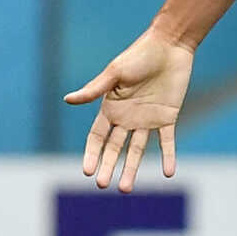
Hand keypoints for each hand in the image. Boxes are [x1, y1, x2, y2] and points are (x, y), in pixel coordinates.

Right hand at [65, 28, 195, 190]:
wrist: (169, 46)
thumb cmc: (138, 56)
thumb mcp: (114, 73)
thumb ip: (94, 90)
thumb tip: (67, 100)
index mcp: (110, 108)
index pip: (97, 137)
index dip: (91, 154)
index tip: (87, 172)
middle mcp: (127, 117)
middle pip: (115, 148)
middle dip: (109, 166)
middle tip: (104, 186)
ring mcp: (147, 119)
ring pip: (138, 150)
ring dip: (132, 169)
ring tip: (126, 189)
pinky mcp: (168, 117)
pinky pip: (167, 141)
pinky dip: (168, 156)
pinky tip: (169, 173)